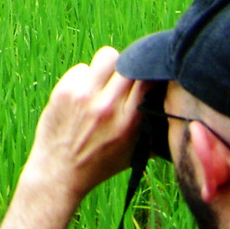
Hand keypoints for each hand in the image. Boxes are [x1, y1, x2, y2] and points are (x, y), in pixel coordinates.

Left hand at [0, 48, 147, 228]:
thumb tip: (170, 106)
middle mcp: (106, 105)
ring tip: (105, 83)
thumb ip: (152, 129)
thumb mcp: (134, 152)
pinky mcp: (63, 90)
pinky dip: (85, 77)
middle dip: (131, 67)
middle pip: (129, 61)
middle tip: (125, 79)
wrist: (59, 172)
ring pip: (106, 56)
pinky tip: (84, 94)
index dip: (151, 72)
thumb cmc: (100, 163)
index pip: (147, 79)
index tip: (150, 75)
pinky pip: (82, 68)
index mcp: (128, 121)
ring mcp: (83, 95)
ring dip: (108, 67)